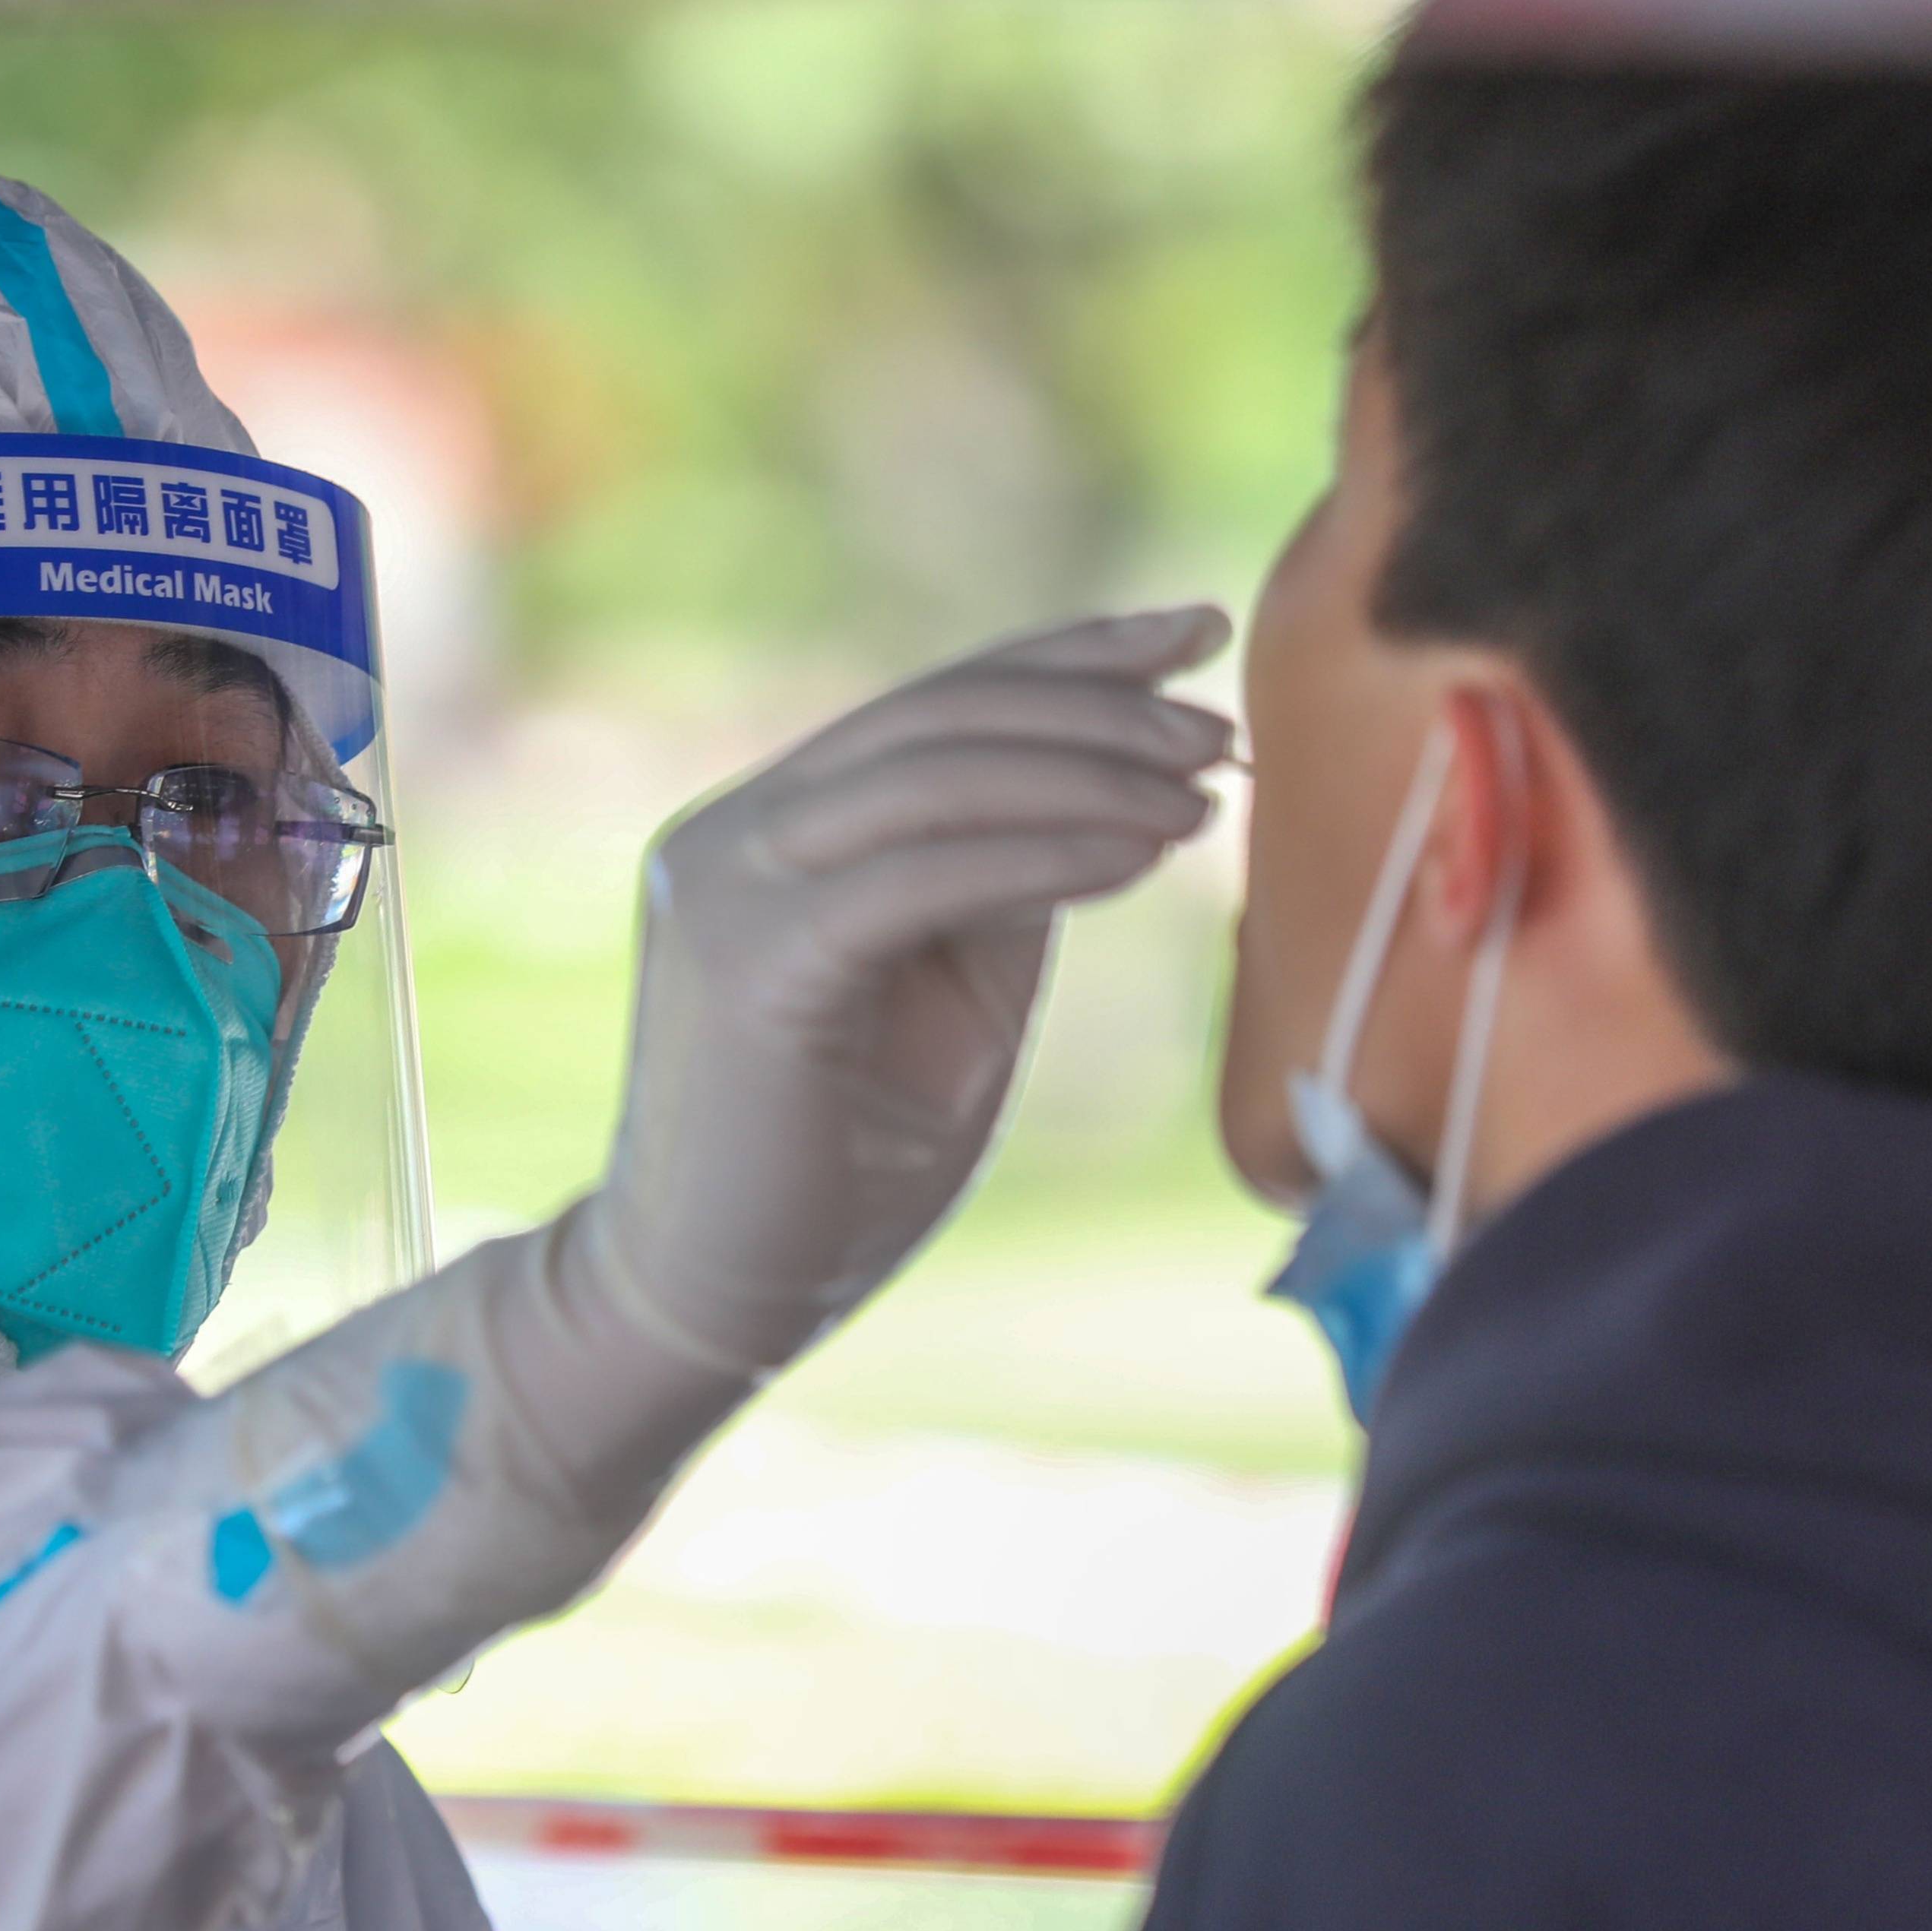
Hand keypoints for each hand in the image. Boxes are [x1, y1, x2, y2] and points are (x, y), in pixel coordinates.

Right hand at [578, 606, 1237, 1376]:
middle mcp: (733, 833)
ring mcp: (726, 888)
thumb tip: (1108, 787)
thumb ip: (997, 885)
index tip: (1193, 632)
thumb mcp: (944, 992)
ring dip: (1088, 773)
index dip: (1068, 655)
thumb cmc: (837, 1168)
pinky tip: (1141, 857)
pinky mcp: (748, 962)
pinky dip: (1043, 854)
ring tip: (1207, 790)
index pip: (932, 705)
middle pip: (937, 720)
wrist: (707, 1298)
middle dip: (1098, 707)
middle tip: (1223, 728)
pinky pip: (919, 876)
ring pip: (930, 778)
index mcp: (770, 826)